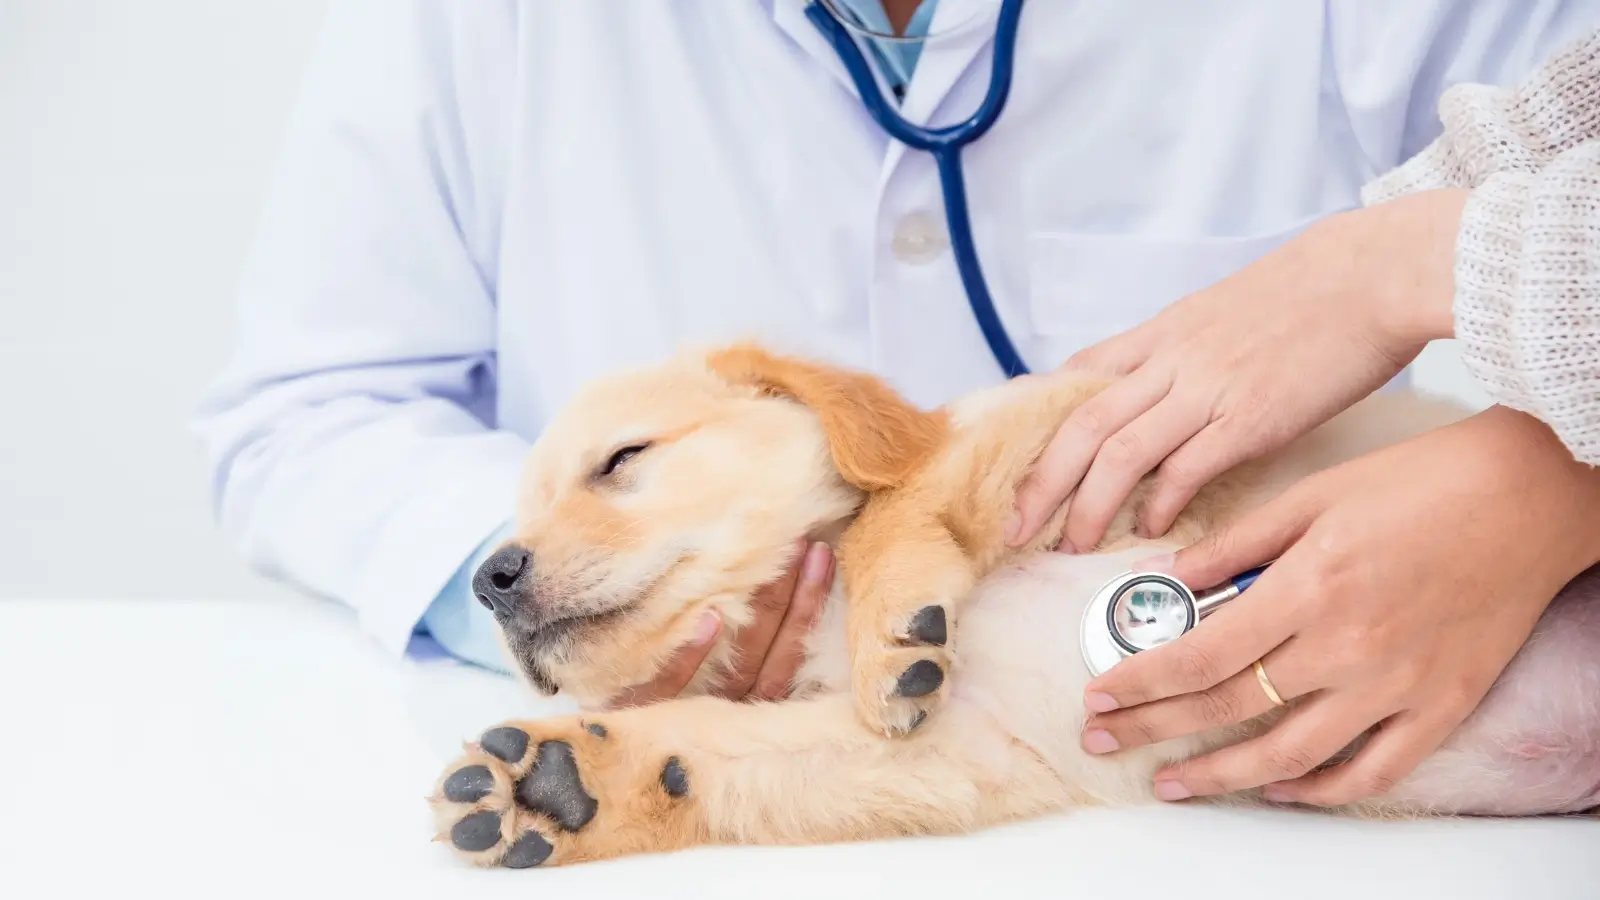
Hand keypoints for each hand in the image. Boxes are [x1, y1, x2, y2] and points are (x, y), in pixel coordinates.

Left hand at [604, 540, 833, 708]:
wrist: (599, 761)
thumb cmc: (663, 711)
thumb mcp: (708, 684)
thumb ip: (741, 648)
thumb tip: (771, 581)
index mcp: (750, 705)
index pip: (792, 653)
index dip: (809, 606)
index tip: (822, 554)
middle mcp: (730, 714)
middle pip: (775, 653)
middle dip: (796, 597)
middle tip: (809, 543)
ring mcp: (692, 717)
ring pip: (738, 666)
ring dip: (762, 614)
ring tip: (773, 562)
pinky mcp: (644, 715)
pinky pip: (671, 686)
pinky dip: (691, 655)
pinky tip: (708, 618)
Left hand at [1009, 189, 1469, 552]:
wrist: (1372, 271)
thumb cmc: (1309, 290)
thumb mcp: (1223, 309)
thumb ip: (1183, 349)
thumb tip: (1161, 387)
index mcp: (1161, 333)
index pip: (1075, 378)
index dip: (1037, 425)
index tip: (1015, 465)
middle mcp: (1170, 361)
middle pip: (1080, 426)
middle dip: (1040, 483)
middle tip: (1016, 528)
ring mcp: (1206, 389)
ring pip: (1119, 453)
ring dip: (1087, 507)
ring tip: (1072, 547)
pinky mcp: (1250, 417)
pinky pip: (1186, 468)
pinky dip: (1160, 504)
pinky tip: (1152, 532)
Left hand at [1077, 407, 1599, 806]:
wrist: (1528, 495)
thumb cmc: (1420, 482)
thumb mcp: (1311, 495)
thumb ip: (1234, 545)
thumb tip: (1166, 579)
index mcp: (1308, 586)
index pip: (1201, 654)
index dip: (1141, 681)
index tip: (1101, 694)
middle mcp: (1348, 645)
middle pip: (1228, 706)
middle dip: (1154, 729)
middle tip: (1104, 740)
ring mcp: (1396, 684)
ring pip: (1290, 755)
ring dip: (1220, 776)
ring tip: (1172, 782)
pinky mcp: (1440, 705)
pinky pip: (1371, 771)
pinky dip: (1320, 790)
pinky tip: (1277, 788)